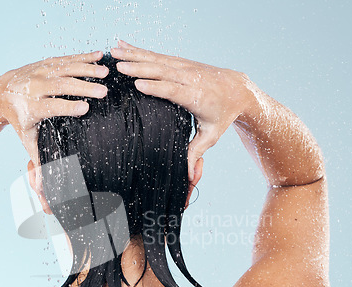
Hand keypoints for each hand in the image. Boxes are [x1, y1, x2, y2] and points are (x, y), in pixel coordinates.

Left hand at [0, 51, 108, 161]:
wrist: (1, 91)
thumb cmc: (19, 118)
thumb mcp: (27, 137)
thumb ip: (37, 156)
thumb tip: (43, 182)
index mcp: (33, 107)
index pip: (53, 107)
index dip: (69, 107)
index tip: (86, 108)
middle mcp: (37, 87)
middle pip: (62, 86)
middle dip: (84, 87)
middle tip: (104, 90)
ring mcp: (42, 72)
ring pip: (66, 69)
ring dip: (87, 69)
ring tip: (105, 72)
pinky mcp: (47, 63)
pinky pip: (67, 58)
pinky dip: (83, 56)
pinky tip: (99, 56)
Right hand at [111, 41, 251, 180]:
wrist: (238, 89)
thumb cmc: (223, 114)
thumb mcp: (211, 135)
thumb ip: (196, 152)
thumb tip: (189, 176)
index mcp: (195, 96)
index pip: (172, 90)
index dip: (155, 87)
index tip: (137, 84)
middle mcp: (189, 78)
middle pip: (160, 71)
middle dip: (138, 68)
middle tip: (118, 66)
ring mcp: (184, 67)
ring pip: (156, 59)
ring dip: (134, 55)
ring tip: (113, 52)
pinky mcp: (180, 62)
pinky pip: (157, 54)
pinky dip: (139, 50)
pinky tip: (123, 45)